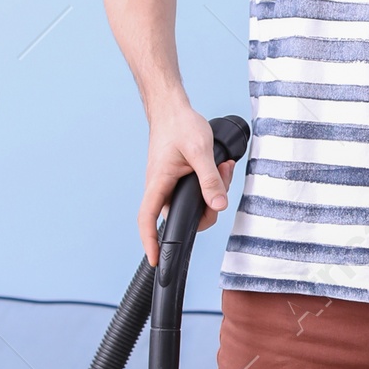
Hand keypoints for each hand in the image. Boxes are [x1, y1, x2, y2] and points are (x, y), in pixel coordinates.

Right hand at [138, 99, 234, 264]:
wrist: (172, 108)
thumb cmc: (180, 125)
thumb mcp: (200, 151)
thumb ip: (210, 179)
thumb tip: (219, 205)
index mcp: (158, 183)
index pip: (146, 219)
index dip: (149, 242)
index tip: (155, 260)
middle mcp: (160, 188)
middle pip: (182, 215)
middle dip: (208, 206)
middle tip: (222, 179)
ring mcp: (168, 184)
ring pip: (194, 202)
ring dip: (213, 189)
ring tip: (222, 166)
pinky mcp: (178, 179)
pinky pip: (196, 190)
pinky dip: (211, 181)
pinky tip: (220, 166)